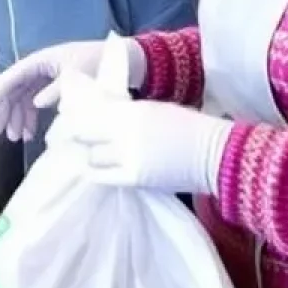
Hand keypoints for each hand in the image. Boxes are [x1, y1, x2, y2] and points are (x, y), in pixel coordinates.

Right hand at [0, 38, 146, 141]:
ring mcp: (41, 78)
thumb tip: (35, 104)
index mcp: (38, 62)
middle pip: (10, 91)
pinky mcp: (49, 87)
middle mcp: (35, 69)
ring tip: (14, 138)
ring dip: (14, 118)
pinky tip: (28, 134)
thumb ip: (57, 90)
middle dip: (1, 113)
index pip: (8, 80)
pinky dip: (28, 119)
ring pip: (18, 99)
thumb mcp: (79, 76)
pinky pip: (31, 103)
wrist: (121, 62)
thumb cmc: (99, 64)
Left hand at [47, 92, 232, 195]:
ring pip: (92, 156)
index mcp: (130, 110)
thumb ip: (123, 112)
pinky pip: (102, 176)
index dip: (76, 117)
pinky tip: (95, 170)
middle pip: (83, 134)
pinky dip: (95, 172)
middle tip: (76, 140)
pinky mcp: (135, 178)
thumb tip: (96, 117)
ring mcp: (129, 156)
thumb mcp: (152, 109)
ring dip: (91, 155)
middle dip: (78, 136)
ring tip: (94, 155)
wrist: (216, 153)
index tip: (70, 120)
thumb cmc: (186, 127)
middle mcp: (125, 131)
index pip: (88, 113)